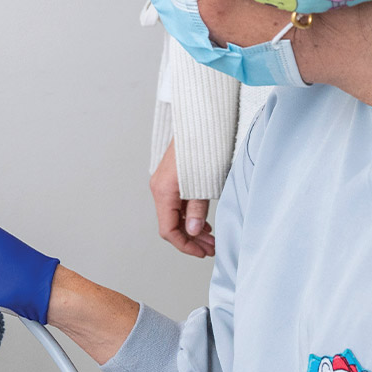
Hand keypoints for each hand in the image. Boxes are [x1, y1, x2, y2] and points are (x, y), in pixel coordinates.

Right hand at [151, 141, 214, 257]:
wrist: (201, 119)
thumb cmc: (203, 144)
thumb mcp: (204, 181)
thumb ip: (197, 208)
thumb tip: (192, 231)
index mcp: (163, 191)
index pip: (169, 230)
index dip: (185, 245)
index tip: (202, 252)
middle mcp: (160, 188)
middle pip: (171, 225)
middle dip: (191, 240)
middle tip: (211, 248)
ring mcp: (165, 183)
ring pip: (175, 215)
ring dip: (192, 229)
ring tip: (211, 239)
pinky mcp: (173, 178)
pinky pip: (177, 204)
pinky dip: (190, 216)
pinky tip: (204, 222)